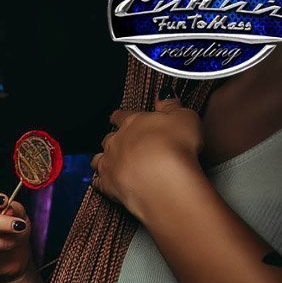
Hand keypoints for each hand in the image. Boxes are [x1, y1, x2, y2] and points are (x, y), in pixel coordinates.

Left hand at [91, 96, 203, 218]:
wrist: (164, 179)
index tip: (117, 117)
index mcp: (132, 123)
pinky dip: (100, 181)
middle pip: (108, 139)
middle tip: (122, 144)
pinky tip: (103, 182)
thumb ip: (171, 106)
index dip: (119, 117)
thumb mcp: (184, 117)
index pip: (121, 116)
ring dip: (103, 160)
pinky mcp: (107, 185)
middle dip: (113, 140)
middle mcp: (116, 142)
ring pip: (98, 159)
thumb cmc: (177, 147)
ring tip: (111, 163)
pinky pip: (97, 182)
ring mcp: (109, 164)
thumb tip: (163, 96)